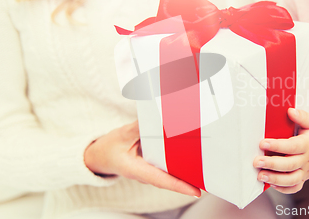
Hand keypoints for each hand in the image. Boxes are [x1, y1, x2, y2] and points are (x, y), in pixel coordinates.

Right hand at [84, 121, 200, 196]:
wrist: (99, 157)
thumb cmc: (108, 148)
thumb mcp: (121, 135)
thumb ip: (138, 127)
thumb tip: (156, 118)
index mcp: (138, 170)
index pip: (163, 181)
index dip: (180, 186)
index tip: (196, 191)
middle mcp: (148, 173)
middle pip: (173, 178)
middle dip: (190, 177)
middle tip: (210, 174)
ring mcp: (151, 170)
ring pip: (172, 172)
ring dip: (187, 169)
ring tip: (206, 163)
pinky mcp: (154, 165)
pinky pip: (169, 164)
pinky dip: (180, 160)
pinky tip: (191, 153)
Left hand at [253, 108, 308, 193]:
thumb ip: (302, 116)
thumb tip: (290, 111)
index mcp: (307, 145)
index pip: (292, 146)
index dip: (277, 146)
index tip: (263, 143)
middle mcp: (306, 160)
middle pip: (289, 165)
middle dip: (272, 164)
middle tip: (257, 162)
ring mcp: (305, 171)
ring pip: (291, 179)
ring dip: (275, 179)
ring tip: (260, 175)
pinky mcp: (303, 179)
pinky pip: (294, 188)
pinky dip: (283, 188)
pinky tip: (270, 184)